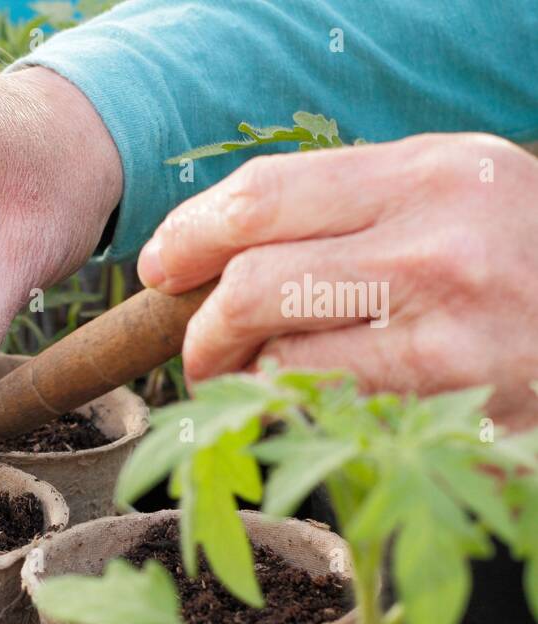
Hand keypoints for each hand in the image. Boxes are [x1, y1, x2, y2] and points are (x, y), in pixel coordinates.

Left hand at [138, 133, 537, 430]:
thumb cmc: (514, 250)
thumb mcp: (444, 190)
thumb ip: (342, 206)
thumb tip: (215, 247)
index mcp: (426, 174)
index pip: (263, 196)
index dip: (189, 234)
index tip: (161, 265)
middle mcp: (434, 247)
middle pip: (254, 284)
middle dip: (202, 326)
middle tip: (198, 347)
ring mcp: (445, 333)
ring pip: (280, 360)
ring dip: (243, 377)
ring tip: (251, 375)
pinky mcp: (447, 407)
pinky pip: (325, 410)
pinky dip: (294, 407)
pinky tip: (309, 397)